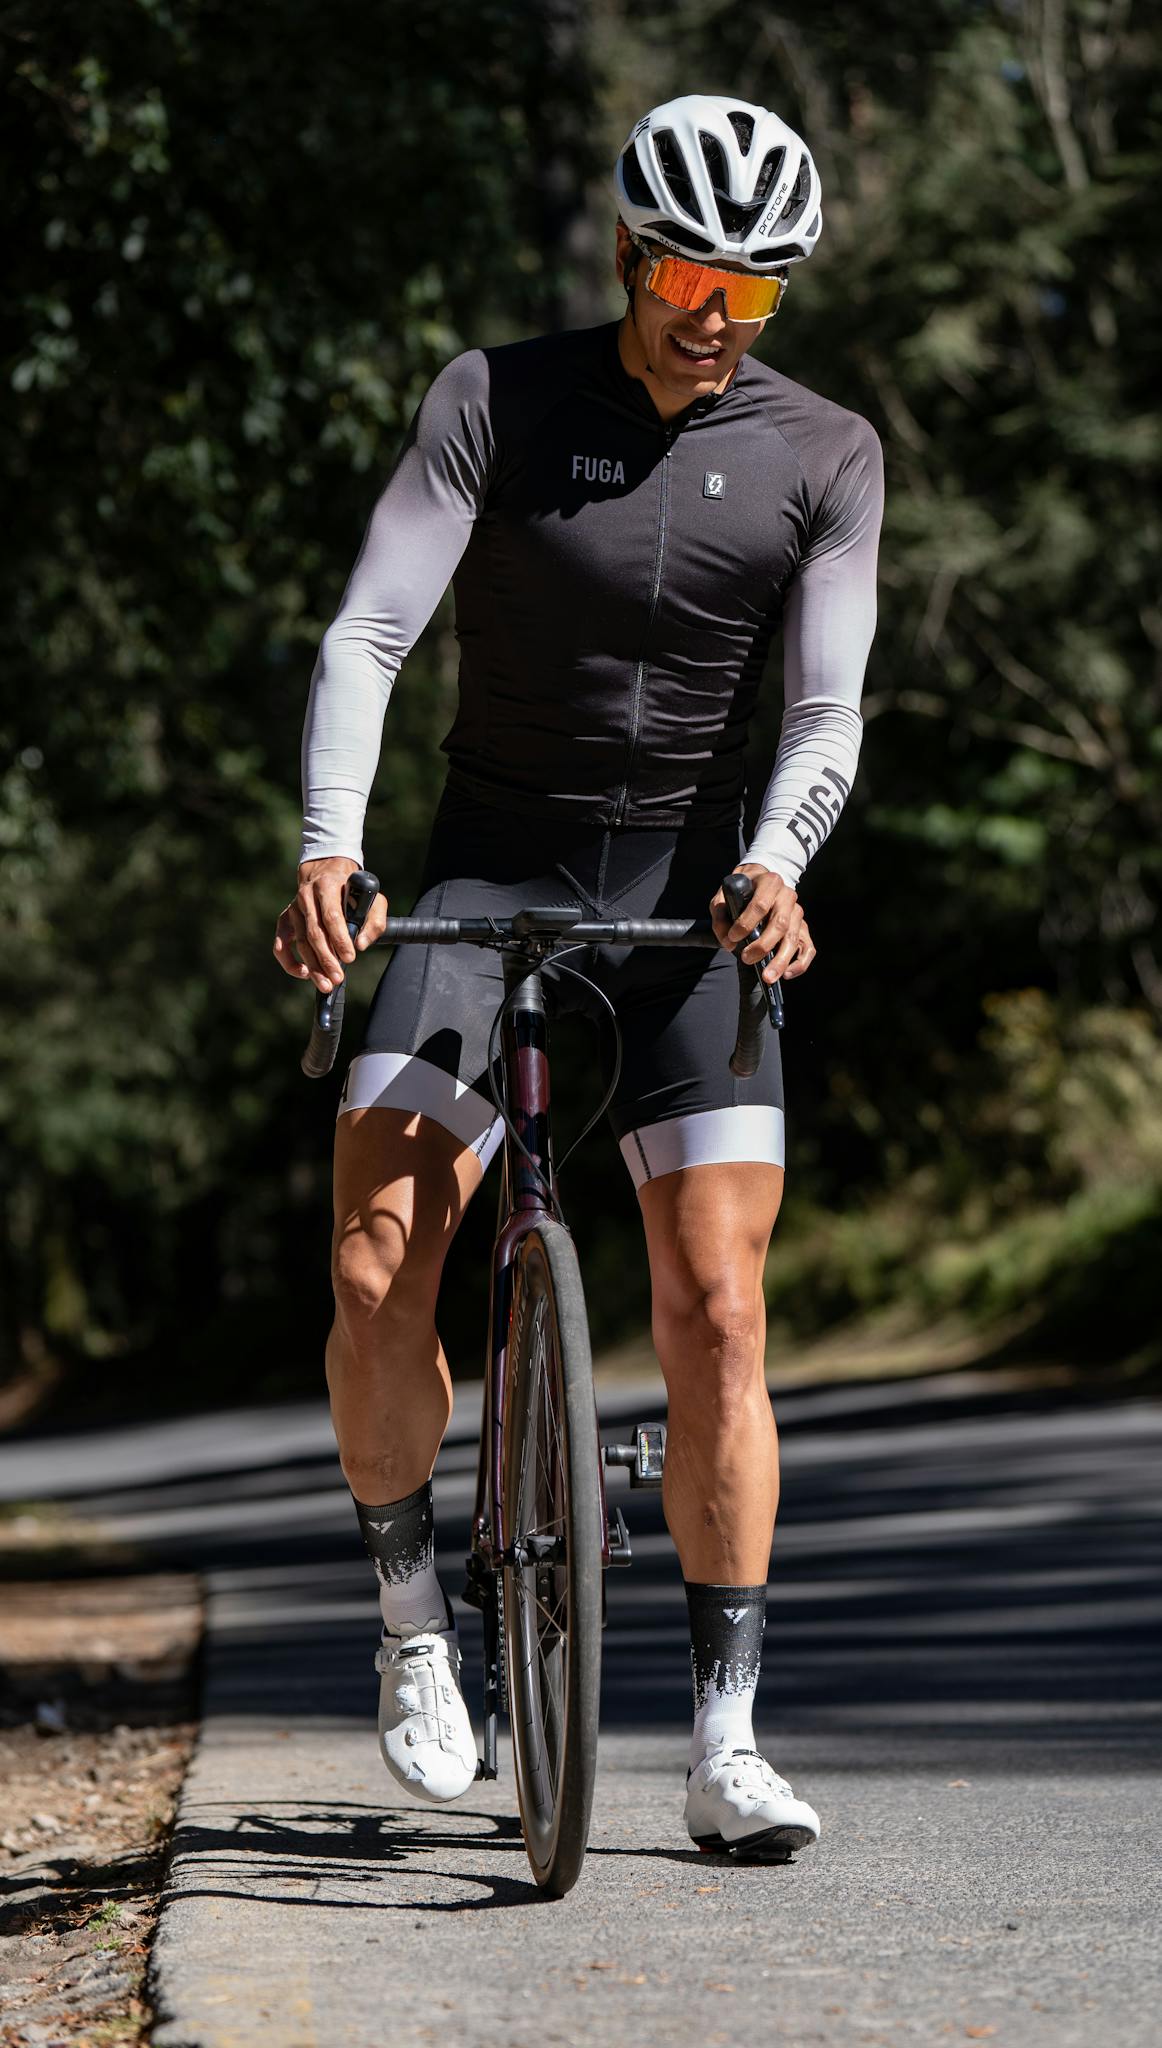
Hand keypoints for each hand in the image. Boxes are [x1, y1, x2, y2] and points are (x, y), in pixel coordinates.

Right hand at [273, 857, 388, 993]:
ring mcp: (294, 909)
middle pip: (314, 933)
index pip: (332, 916)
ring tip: (325, 984)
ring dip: (312, 966)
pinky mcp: (286, 919)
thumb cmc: (353, 891)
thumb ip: (374, 922)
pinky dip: (288, 961)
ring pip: (300, 942)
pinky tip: (303, 973)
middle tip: (338, 978)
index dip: (340, 939)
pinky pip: (281, 944)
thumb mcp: (373, 899)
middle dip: (326, 959)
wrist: (327, 872)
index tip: (350, 958)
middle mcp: (306, 897)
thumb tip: (360, 945)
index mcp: (327, 887)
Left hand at [709, 863, 815, 984]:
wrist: (759, 882)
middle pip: (780, 924)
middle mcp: (787, 897)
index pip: (760, 905)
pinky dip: (800, 964)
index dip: (746, 923)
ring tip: (768, 977)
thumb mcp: (724, 897)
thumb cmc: (741, 892)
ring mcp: (797, 913)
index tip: (733, 937)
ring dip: (781, 960)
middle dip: (763, 945)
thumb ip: (721, 916)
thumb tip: (728, 941)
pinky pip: (808, 948)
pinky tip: (786, 974)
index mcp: (769, 883)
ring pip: (794, 938)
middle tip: (746, 959)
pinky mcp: (803, 928)